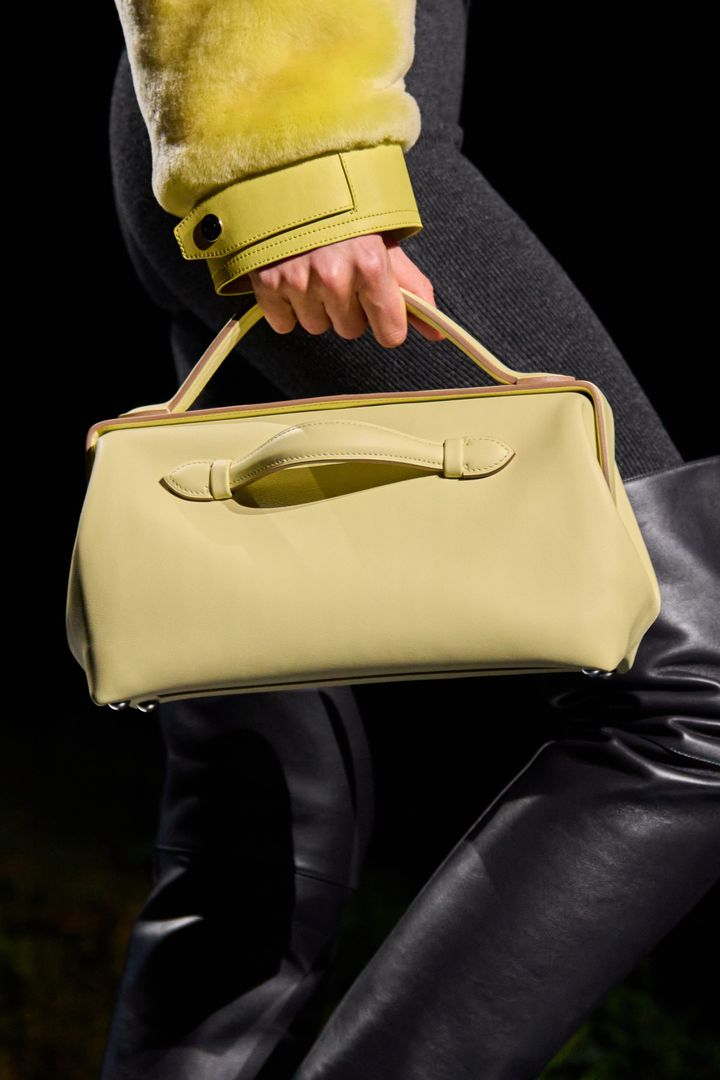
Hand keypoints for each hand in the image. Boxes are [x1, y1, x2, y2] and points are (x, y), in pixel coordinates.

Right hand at [248, 233, 444, 347]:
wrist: (291, 179)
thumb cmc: (347, 216)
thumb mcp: (386, 243)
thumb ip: (412, 289)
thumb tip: (437, 333)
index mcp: (372, 265)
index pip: (390, 333)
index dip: (386, 322)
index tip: (378, 305)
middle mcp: (335, 276)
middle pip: (351, 331)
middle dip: (348, 308)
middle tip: (339, 273)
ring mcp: (298, 281)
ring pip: (317, 327)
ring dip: (317, 306)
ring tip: (313, 269)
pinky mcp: (267, 284)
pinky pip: (284, 324)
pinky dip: (286, 307)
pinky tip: (290, 276)